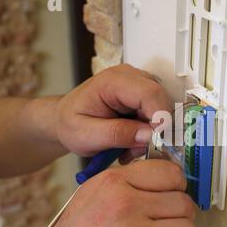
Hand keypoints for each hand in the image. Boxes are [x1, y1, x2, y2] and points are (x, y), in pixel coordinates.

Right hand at [11, 160, 195, 226]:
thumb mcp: (94, 193)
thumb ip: (128, 180)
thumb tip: (166, 176)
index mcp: (114, 183)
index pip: (171, 173)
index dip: (177, 184)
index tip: (175, 191)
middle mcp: (125, 206)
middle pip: (183, 203)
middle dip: (178, 214)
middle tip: (164, 220)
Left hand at [55, 64, 171, 160]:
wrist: (63, 120)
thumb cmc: (70, 124)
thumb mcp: (86, 135)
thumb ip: (117, 134)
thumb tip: (149, 135)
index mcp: (112, 81)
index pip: (150, 93)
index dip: (160, 117)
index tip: (158, 141)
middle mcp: (130, 77)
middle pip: (161, 100)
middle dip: (156, 130)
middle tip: (136, 150)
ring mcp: (139, 84)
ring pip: (163, 109)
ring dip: (152, 133)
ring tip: (129, 147)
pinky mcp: (144, 96)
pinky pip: (159, 114)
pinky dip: (150, 132)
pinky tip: (133, 140)